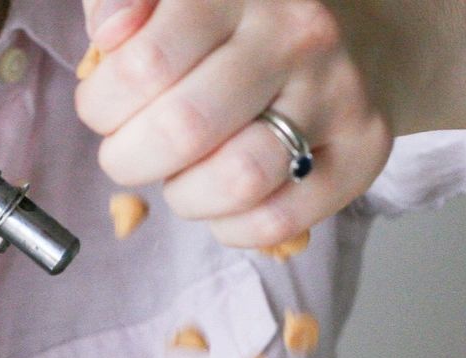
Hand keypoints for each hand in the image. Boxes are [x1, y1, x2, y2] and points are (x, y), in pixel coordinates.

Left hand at [75, 0, 396, 249]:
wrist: (353, 36)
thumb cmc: (234, 30)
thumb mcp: (174, 0)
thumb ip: (127, 7)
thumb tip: (107, 32)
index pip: (144, 64)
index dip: (102, 104)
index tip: (105, 109)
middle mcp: (294, 33)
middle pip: (184, 129)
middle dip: (131, 160)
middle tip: (130, 153)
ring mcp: (335, 91)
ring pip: (238, 180)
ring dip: (184, 196)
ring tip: (179, 178)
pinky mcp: (364, 147)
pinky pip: (277, 219)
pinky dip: (230, 228)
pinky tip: (221, 204)